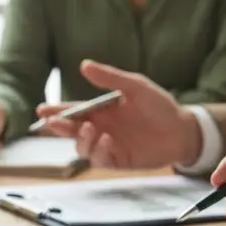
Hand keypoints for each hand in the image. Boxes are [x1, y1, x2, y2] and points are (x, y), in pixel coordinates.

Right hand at [36, 60, 200, 167]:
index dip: (57, 111)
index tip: (42, 110)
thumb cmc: (159, 106)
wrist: (182, 129)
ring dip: (81, 140)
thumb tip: (84, 65)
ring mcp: (108, 146)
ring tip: (89, 129)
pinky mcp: (118, 160)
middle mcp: (100, 128)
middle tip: (53, 123)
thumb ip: (110, 78)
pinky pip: (100, 159)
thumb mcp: (135, 86)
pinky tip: (107, 140)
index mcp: (101, 110)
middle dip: (60, 128)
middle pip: (72, 131)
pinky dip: (99, 151)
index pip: (74, 111)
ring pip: (82, 148)